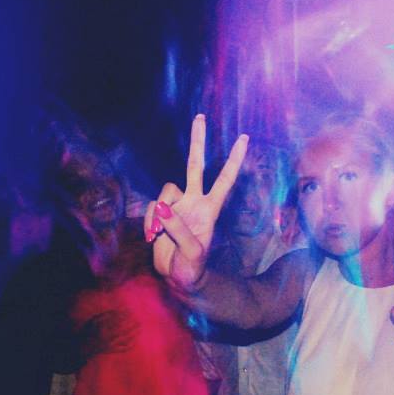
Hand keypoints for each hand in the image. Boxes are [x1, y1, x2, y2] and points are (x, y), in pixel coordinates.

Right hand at [79, 308, 139, 358]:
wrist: (82, 347)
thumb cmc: (88, 331)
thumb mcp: (94, 320)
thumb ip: (106, 315)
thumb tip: (118, 310)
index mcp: (103, 327)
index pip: (117, 320)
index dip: (125, 315)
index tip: (132, 311)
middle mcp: (107, 336)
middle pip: (123, 329)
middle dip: (132, 324)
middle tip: (139, 320)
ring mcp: (110, 344)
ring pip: (124, 339)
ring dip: (133, 333)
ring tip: (140, 328)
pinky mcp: (111, 350)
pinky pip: (122, 349)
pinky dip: (129, 346)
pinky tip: (135, 341)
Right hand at [144, 114, 248, 289]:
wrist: (177, 278)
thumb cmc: (192, 267)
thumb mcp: (191, 253)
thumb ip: (178, 229)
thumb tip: (162, 208)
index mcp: (210, 209)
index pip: (224, 179)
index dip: (234, 160)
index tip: (244, 138)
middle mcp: (194, 201)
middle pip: (195, 164)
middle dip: (197, 141)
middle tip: (200, 116)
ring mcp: (176, 206)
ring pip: (165, 191)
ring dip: (158, 212)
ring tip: (160, 235)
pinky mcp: (160, 214)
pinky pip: (151, 208)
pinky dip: (149, 222)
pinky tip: (153, 237)